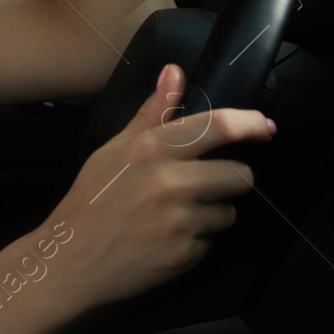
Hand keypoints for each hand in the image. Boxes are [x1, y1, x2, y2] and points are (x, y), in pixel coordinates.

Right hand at [48, 63, 274, 308]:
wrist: (70, 261)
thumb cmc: (92, 201)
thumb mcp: (116, 149)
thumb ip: (153, 112)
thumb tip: (174, 72)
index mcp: (151, 149)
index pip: (218, 126)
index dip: (250, 124)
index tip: (264, 128)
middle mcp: (169, 182)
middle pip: (240, 174)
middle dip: (230, 179)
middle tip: (204, 184)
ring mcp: (179, 221)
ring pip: (229, 212)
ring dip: (212, 213)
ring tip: (176, 216)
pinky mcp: (184, 255)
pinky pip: (212, 242)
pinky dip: (196, 241)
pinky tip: (166, 239)